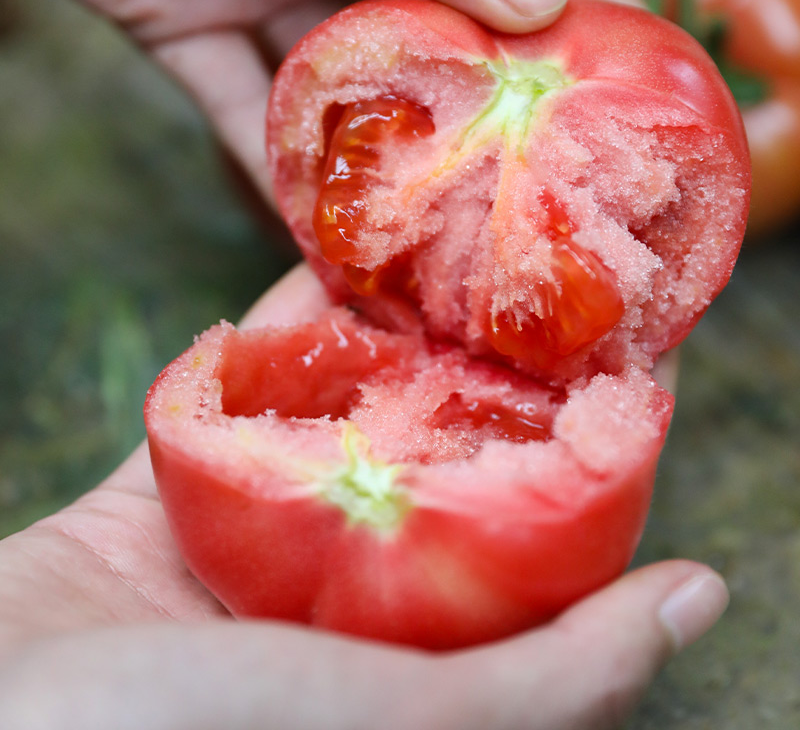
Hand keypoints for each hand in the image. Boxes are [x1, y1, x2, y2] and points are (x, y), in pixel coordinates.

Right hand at [0, 266, 727, 729]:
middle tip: (533, 269)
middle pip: (440, 455)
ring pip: (343, 407)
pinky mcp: (179, 483)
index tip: (624, 349)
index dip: (586, 441)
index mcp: (415, 652)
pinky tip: (329, 260)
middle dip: (485, 365)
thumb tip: (699, 597)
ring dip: (385, 331)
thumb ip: (554, 676)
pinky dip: (283, 326)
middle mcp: (346, 589)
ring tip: (437, 245)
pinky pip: (246, 386)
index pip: (536, 534)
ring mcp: (259, 529)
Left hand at [4, 0, 640, 205]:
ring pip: (338, 88)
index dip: (579, 3)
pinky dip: (270, 168)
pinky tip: (315, 234)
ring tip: (431, 237)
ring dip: (375, 159)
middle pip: (431, 31)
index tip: (630, 79)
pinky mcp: (186, 23)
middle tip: (529, 188)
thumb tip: (536, 1)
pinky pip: (239, 108)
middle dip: (477, 108)